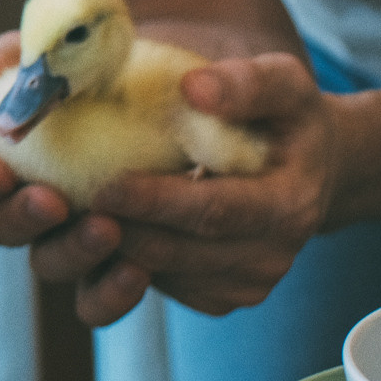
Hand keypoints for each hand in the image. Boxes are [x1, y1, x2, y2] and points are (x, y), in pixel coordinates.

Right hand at [0, 32, 142, 323]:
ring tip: (109, 229)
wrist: (198, 83)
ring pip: (49, 264)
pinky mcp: (118, 262)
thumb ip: (15, 57)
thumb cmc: (120, 58)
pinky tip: (139, 271)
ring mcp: (73, 235)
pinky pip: (99, 296)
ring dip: (71, 251)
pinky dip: (111, 292)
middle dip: (20, 218)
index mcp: (7, 152)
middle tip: (53, 201)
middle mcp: (33, 199)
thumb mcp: (68, 42)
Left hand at [89, 51, 334, 316]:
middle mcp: (271, 256)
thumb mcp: (285, 85)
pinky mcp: (223, 297)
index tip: (105, 185)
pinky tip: (104, 230)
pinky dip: (130, 265)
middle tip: (67, 207)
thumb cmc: (289, 119)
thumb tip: (194, 87)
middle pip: (180, 253)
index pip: (213, 211)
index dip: (156, 202)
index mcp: (288, 204)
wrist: (313, 170)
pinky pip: (167, 288)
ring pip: (166, 277)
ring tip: (75, 216)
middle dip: (122, 233)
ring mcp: (247, 283)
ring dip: (116, 253)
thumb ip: (248, 83)